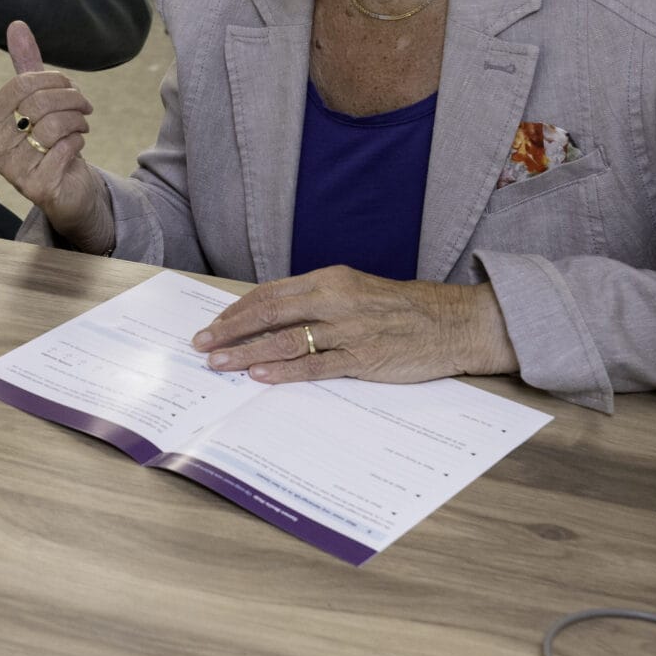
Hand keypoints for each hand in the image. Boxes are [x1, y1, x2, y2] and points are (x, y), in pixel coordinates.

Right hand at [0, 21, 112, 252]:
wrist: (67, 188)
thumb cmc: (49, 142)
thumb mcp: (38, 102)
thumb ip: (26, 67)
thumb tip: (16, 25)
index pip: (21, 85)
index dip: (52, 79)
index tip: (69, 86)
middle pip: (39, 104)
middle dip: (71, 99)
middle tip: (84, 106)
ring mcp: (14, 171)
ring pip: (54, 126)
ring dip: (78, 121)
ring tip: (82, 125)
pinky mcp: (38, 187)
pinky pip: (65, 149)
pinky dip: (78, 142)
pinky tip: (76, 146)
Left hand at [192, 266, 517, 383]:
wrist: (454, 322)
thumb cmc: (405, 310)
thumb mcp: (358, 293)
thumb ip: (320, 302)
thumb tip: (276, 318)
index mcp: (331, 280)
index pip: (271, 292)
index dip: (238, 309)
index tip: (214, 323)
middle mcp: (335, 300)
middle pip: (269, 313)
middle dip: (230, 329)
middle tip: (201, 344)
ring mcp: (348, 330)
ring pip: (285, 339)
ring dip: (246, 352)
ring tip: (219, 363)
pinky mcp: (363, 358)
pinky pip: (315, 365)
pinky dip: (284, 370)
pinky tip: (260, 375)